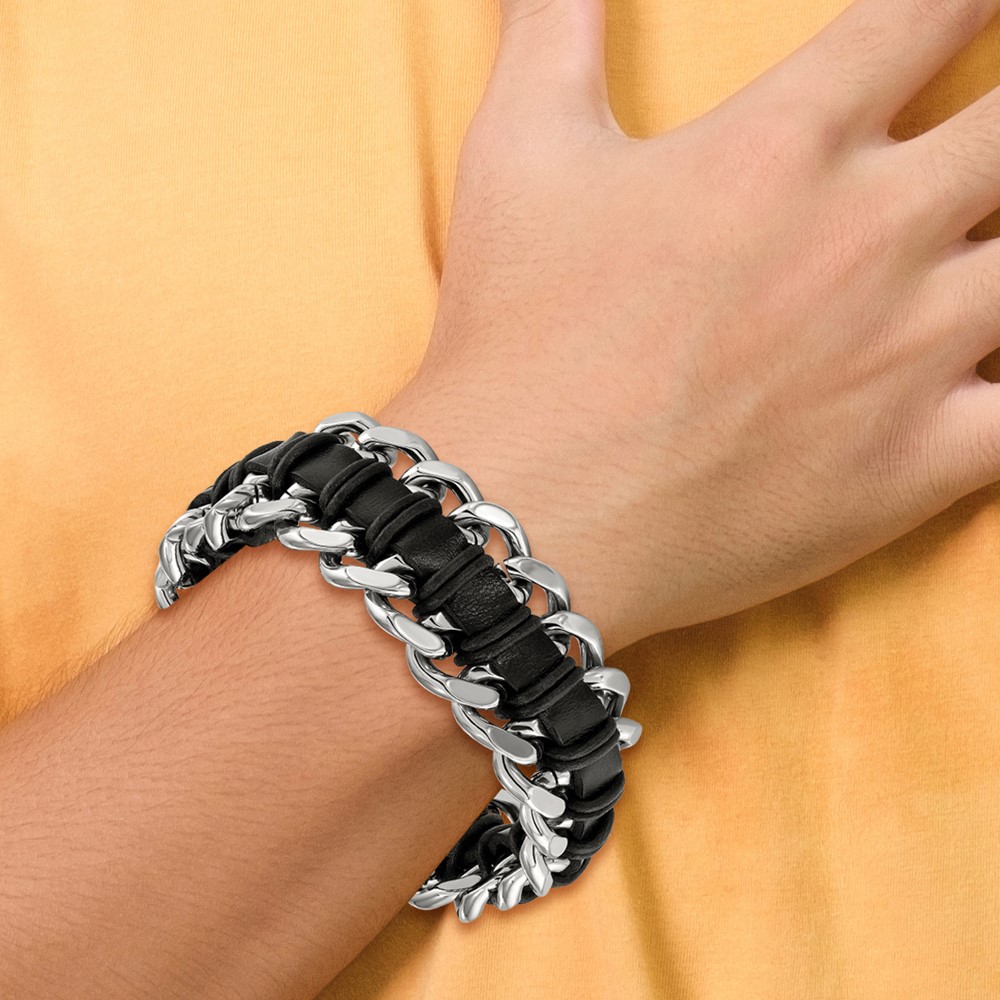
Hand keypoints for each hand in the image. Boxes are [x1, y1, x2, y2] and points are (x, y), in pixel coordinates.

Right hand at [382, 0, 999, 653]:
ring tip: (989, 248)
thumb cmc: (515, 339)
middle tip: (992, 133)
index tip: (971, 9)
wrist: (523, 510)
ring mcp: (907, 355)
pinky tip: (994, 376)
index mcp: (785, 146)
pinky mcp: (916, 465)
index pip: (932, 12)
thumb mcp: (515, 155)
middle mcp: (872, 235)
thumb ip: (552, 24)